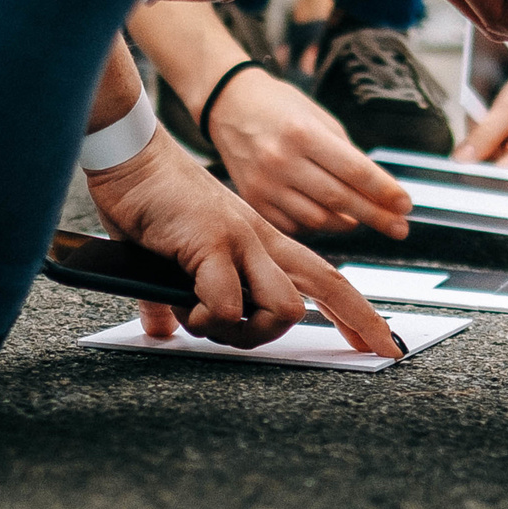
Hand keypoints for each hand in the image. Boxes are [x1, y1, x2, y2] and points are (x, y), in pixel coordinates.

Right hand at [83, 128, 401, 356]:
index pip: (324, 277)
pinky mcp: (213, 243)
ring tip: (212, 323)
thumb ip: (174, 296)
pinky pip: (227, 306)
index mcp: (260, 241)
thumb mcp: (174, 255)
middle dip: (358, 321)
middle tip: (374, 350)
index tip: (376, 339)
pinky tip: (186, 310)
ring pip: (286, 309)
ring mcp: (241, 240)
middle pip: (330, 284)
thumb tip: (164, 327)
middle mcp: (260, 240)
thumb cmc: (150, 200)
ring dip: (250, 332)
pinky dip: (206, 319)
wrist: (130, 157)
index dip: (354, 311)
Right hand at [205, 67, 412, 236]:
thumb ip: (347, 153)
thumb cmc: (279, 106)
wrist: (228, 105)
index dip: (385, 192)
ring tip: (360, 217)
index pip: (356, 171)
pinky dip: (316, 225)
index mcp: (304, 133)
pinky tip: (327, 217)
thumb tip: (378, 190)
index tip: (405, 205)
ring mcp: (265, 183)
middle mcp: (282, 160)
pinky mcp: (253, 198)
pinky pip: (293, 225)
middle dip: (376, 216)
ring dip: (346, 222)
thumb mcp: (319, 118)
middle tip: (399, 227)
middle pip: (341, 199)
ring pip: (318, 219)